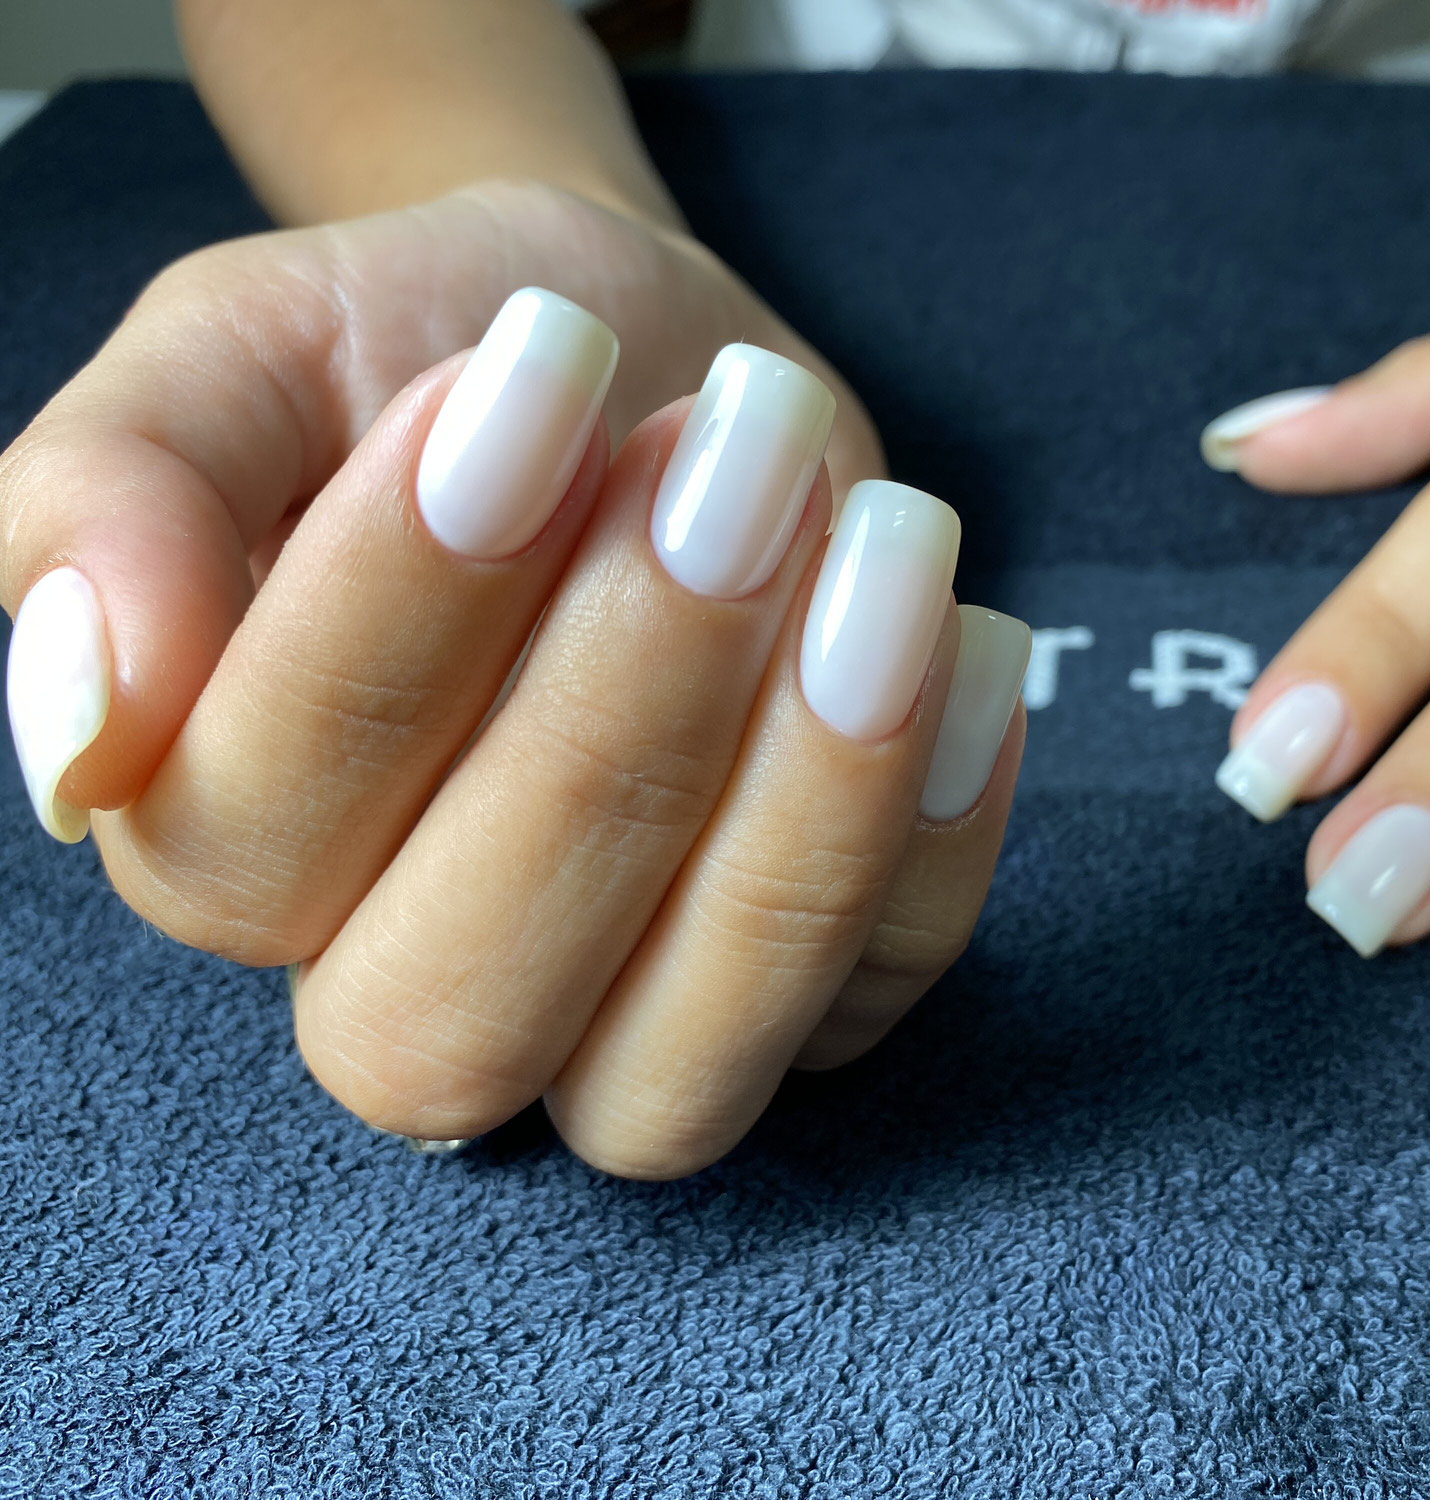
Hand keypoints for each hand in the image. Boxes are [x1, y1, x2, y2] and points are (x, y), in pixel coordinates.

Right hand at [2, 190, 1028, 1177]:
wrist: (629, 357)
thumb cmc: (421, 356)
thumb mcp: (235, 360)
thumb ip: (109, 506)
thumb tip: (80, 736)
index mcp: (229, 842)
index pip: (255, 831)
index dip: (393, 618)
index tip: (529, 375)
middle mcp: (405, 976)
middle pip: (457, 1005)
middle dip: (612, 726)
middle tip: (729, 465)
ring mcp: (617, 1013)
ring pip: (674, 1070)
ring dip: (795, 809)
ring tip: (874, 542)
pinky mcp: (808, 983)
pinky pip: (878, 988)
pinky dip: (939, 829)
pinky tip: (965, 639)